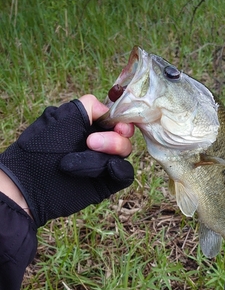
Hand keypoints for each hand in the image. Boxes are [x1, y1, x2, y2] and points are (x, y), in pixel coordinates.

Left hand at [0, 95, 134, 226]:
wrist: (33, 183)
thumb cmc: (43, 147)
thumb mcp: (64, 116)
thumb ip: (89, 106)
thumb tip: (109, 112)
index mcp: (88, 125)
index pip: (116, 119)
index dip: (121, 121)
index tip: (118, 126)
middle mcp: (98, 143)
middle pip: (124, 136)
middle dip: (113, 139)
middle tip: (91, 143)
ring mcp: (102, 163)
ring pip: (124, 154)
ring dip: (109, 154)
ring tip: (85, 160)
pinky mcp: (106, 183)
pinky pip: (126, 175)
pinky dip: (120, 170)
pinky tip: (110, 168)